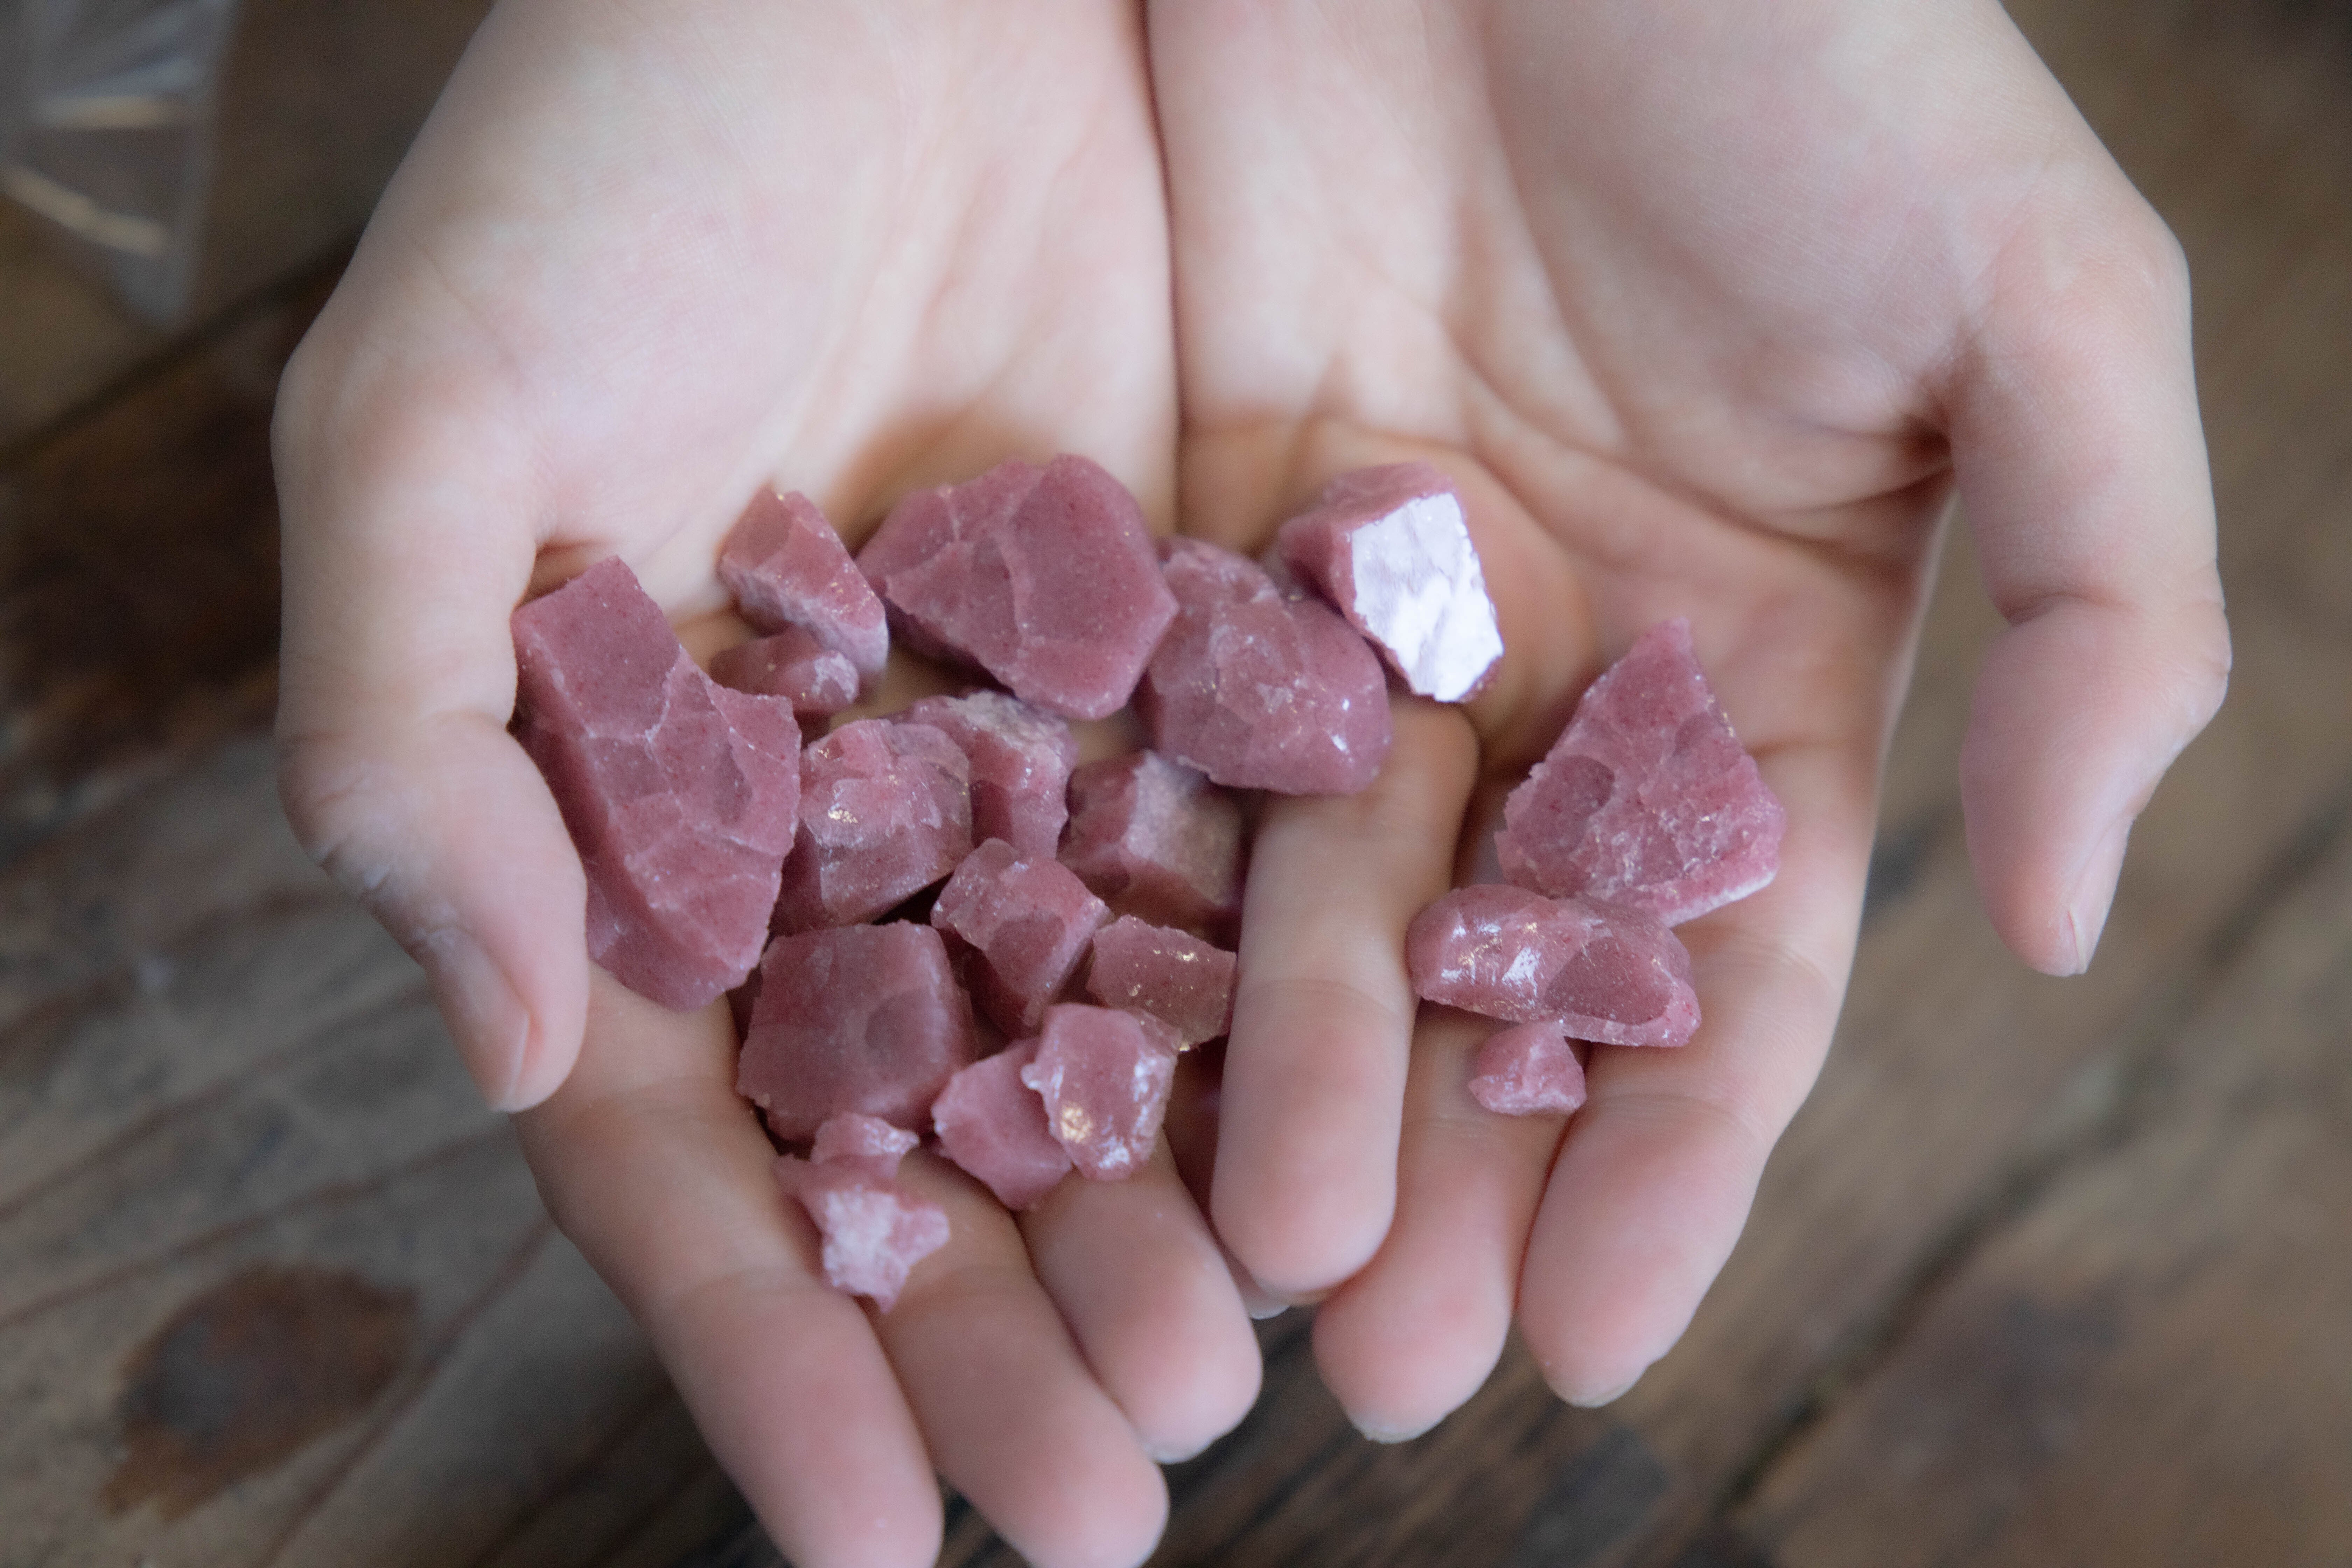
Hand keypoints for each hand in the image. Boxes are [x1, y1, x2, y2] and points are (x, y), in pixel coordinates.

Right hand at [273, 3, 1256, 1562]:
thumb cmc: (612, 165)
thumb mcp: (431, 430)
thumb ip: (418, 744)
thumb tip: (505, 1046)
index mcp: (645, 820)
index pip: (699, 1139)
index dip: (762, 1344)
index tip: (855, 1535)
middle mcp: (843, 823)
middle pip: (914, 1137)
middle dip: (989, 1334)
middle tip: (1098, 1507)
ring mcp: (1025, 750)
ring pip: (1092, 1049)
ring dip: (1149, 1235)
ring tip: (1225, 1404)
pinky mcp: (1198, 651)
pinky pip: (1248, 876)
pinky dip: (1287, 1036)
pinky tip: (1340, 1183)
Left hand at [1149, 0, 2227, 1430]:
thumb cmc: (1813, 40)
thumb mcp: (2048, 303)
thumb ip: (2112, 608)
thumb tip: (2069, 922)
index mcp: (1765, 652)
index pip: (1728, 972)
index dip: (1677, 1164)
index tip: (1604, 1346)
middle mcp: (1562, 664)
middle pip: (1510, 977)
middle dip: (1462, 1177)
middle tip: (1389, 1382)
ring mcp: (1370, 608)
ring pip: (1327, 904)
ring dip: (1299, 1097)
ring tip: (1256, 1296)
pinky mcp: (1198, 529)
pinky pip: (1171, 750)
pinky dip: (1150, 908)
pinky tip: (1114, 1075)